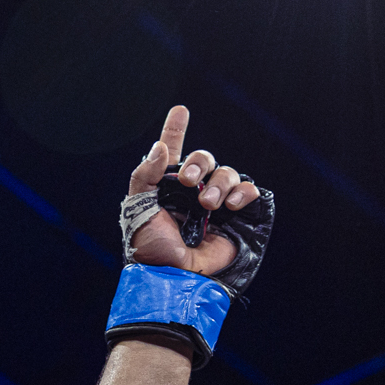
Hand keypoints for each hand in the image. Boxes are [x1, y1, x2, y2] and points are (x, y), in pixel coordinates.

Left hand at [119, 105, 274, 292]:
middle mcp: (191, 191)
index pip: (171, 150)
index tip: (180, 110)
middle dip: (199, 164)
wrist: (172, 274)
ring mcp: (214, 203)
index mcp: (166, 186)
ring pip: (227, 173)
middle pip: (205, 158)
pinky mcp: (235, 217)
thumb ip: (145, 175)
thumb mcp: (137, 208)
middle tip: (188, 183)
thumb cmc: (149, 246)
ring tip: (208, 206)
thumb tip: (160, 147)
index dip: (175, 129)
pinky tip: (230, 206)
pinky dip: (243, 193)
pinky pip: (248, 191)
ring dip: (219, 184)